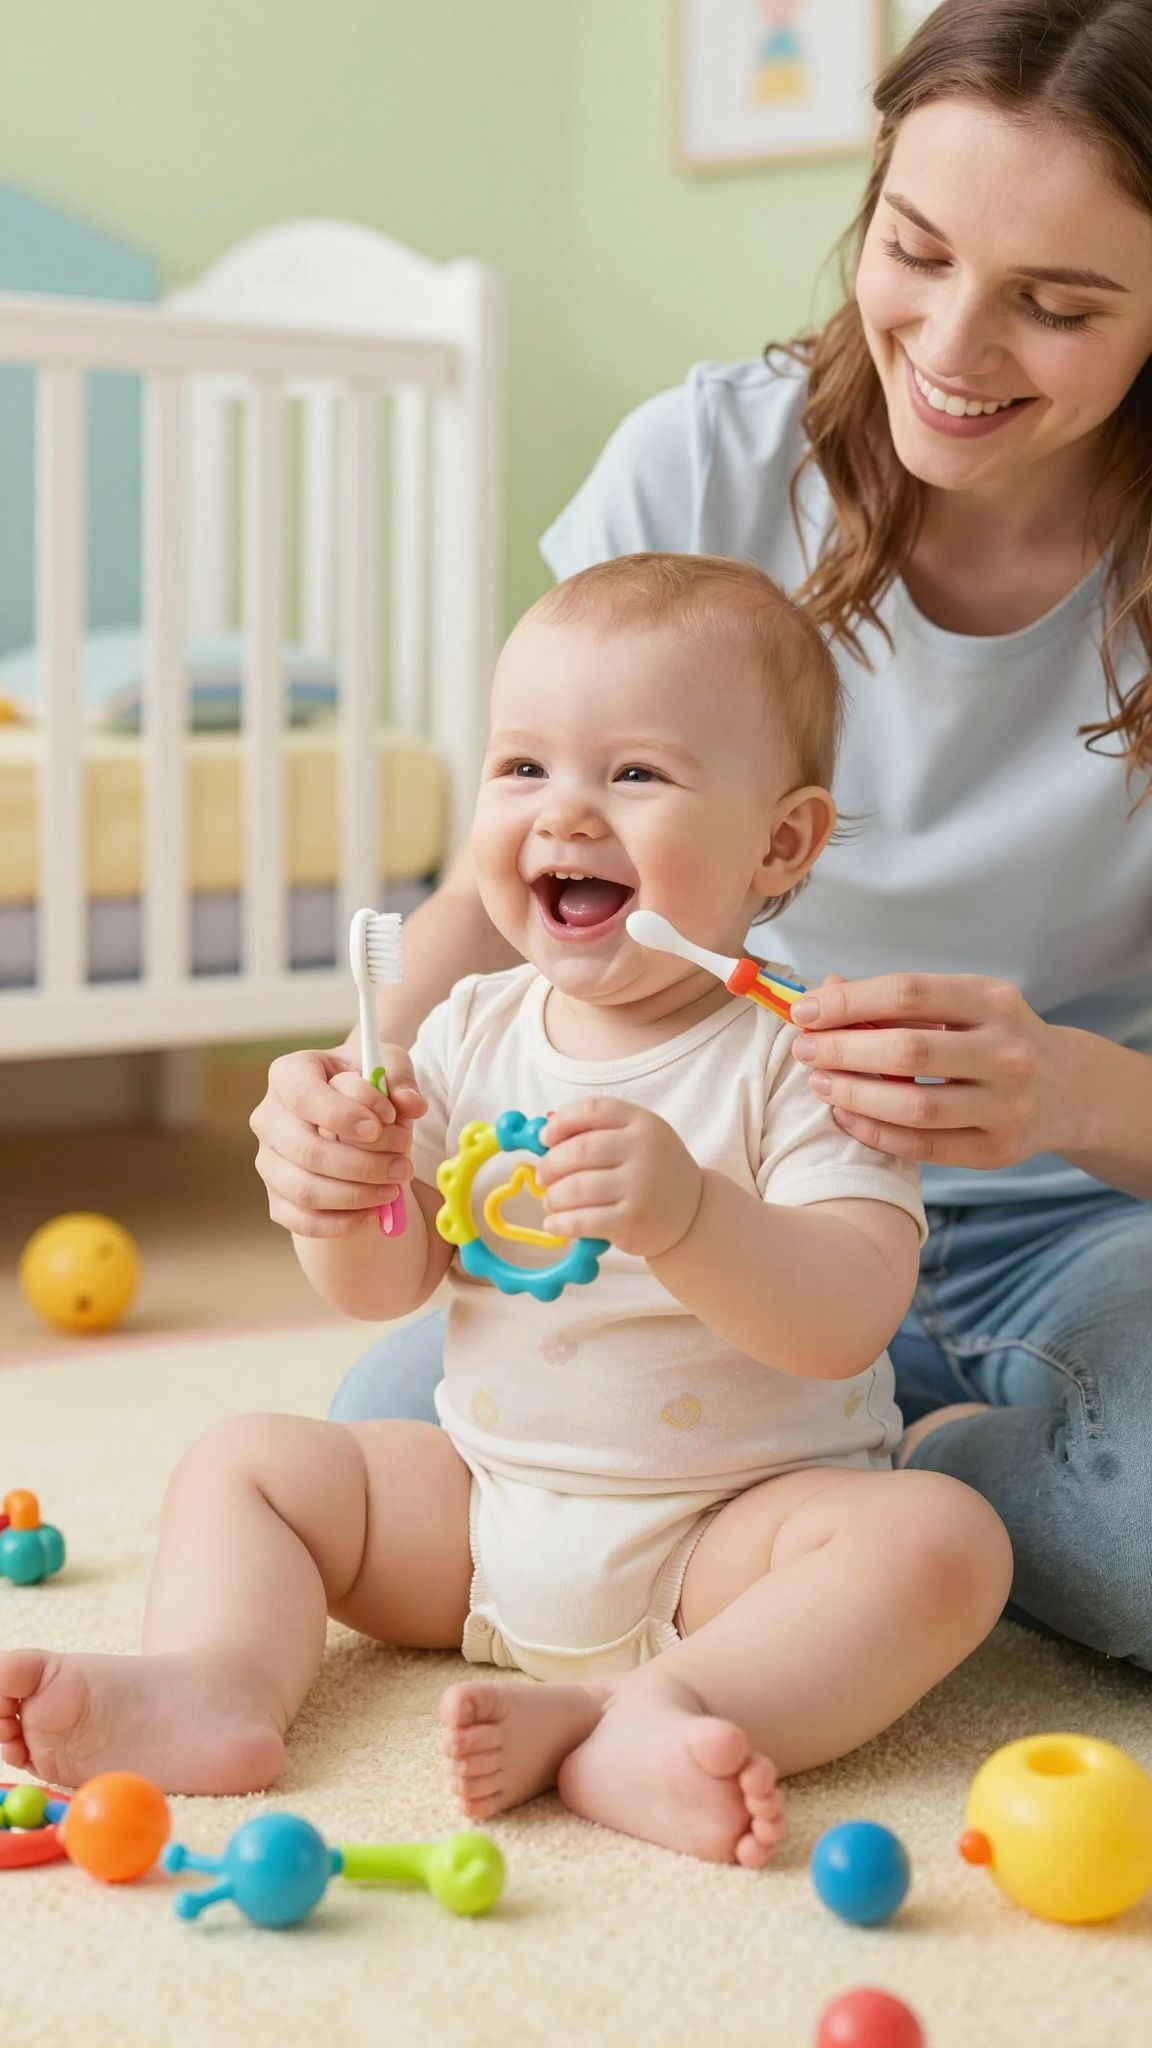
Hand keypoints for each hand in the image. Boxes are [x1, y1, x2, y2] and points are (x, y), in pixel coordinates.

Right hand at [250, 1046, 426, 1237]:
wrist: (353, 1113)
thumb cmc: (368, 1084)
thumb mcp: (388, 1065)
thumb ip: (400, 1079)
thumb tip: (411, 1106)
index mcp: (288, 1074)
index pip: (303, 1096)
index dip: (343, 1114)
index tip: (383, 1123)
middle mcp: (268, 1117)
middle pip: (307, 1150)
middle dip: (362, 1164)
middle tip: (403, 1165)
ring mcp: (268, 1160)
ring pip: (304, 1189)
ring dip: (356, 1195)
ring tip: (394, 1188)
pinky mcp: (276, 1196)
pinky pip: (302, 1220)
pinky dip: (342, 1223)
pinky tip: (375, 1213)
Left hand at [537, 1098, 703, 1258]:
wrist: (693, 1213)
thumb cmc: (653, 1171)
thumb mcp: (638, 1139)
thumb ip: (599, 1132)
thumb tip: (545, 1136)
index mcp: (643, 1123)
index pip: (592, 1109)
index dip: (561, 1122)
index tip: (545, 1138)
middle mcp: (644, 1150)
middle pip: (579, 1150)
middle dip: (551, 1165)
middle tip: (543, 1176)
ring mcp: (641, 1186)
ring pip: (576, 1188)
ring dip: (553, 1196)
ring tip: (551, 1201)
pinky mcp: (633, 1221)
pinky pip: (583, 1220)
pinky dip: (560, 1222)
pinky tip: (554, 1223)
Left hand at [789, 971, 1063, 1168]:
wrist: (1068, 1090)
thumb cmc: (995, 1037)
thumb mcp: (962, 1003)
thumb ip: (896, 999)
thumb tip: (823, 993)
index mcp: (994, 1001)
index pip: (908, 993)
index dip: (849, 1002)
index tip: (805, 1010)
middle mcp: (1007, 1051)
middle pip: (907, 1051)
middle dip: (842, 1050)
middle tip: (804, 1049)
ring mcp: (1007, 1105)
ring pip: (913, 1107)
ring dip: (853, 1095)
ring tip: (819, 1082)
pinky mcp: (996, 1150)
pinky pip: (921, 1147)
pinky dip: (873, 1132)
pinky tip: (845, 1116)